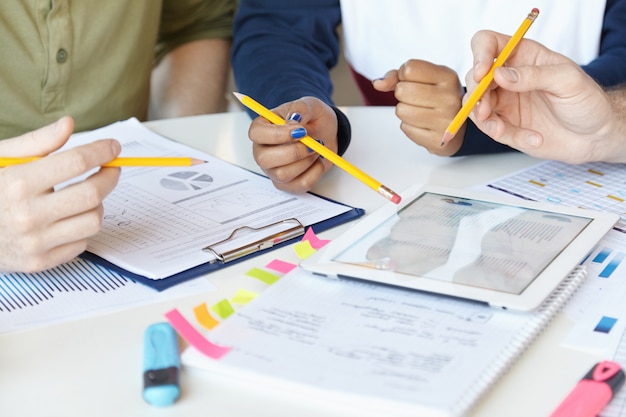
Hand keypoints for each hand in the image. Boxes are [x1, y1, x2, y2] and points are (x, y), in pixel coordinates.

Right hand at [0, 117, 120, 271]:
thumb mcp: (1, 159)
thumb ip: (36, 142)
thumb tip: (68, 124)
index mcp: (17, 183)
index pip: (75, 162)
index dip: (101, 152)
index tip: (112, 148)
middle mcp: (27, 215)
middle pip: (92, 194)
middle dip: (109, 177)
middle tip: (110, 169)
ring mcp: (35, 242)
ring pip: (93, 220)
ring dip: (97, 205)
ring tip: (85, 195)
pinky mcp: (39, 262)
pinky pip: (82, 243)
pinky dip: (81, 228)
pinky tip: (68, 218)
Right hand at [248, 96, 337, 192]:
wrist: (326, 133)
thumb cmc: (312, 119)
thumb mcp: (310, 105)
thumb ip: (301, 109)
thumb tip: (293, 119)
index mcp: (262, 128)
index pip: (256, 134)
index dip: (277, 134)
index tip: (300, 130)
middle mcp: (263, 151)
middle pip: (265, 159)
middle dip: (294, 152)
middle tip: (313, 143)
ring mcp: (273, 170)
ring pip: (283, 174)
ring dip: (306, 162)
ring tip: (317, 150)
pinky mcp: (287, 184)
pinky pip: (299, 185)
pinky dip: (314, 173)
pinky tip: (317, 161)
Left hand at [373, 59, 465, 155]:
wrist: (456, 128)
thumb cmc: (436, 98)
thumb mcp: (423, 79)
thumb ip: (397, 76)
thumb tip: (378, 84)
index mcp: (448, 77)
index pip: (409, 69)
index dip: (404, 75)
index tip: (414, 81)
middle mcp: (449, 98)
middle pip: (402, 90)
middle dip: (403, 94)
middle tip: (417, 99)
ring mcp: (445, 121)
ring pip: (401, 110)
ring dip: (405, 111)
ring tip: (421, 111)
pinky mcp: (436, 140)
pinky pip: (405, 128)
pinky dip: (409, 126)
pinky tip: (423, 124)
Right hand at [467, 30, 625, 162]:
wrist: (595, 135)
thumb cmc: (587, 101)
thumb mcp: (568, 81)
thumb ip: (534, 75)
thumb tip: (500, 74)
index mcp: (523, 55)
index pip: (488, 44)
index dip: (479, 55)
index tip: (482, 74)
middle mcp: (508, 77)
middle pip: (474, 78)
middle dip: (476, 95)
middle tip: (485, 110)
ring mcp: (504, 101)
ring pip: (474, 106)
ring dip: (484, 120)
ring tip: (501, 131)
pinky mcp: (505, 124)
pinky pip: (492, 129)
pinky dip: (507, 135)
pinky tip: (533, 138)